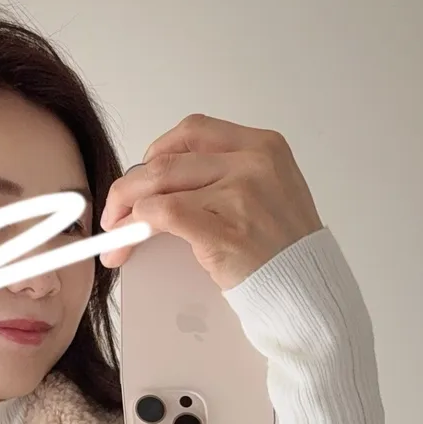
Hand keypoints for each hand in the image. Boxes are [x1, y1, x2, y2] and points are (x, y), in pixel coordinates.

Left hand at [97, 113, 322, 286]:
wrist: (307, 292)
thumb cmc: (284, 251)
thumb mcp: (268, 194)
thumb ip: (226, 177)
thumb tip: (162, 182)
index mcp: (264, 147)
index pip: (194, 131)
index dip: (157, 150)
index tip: (143, 174)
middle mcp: (254, 163)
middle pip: (167, 159)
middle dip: (129, 185)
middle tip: (114, 211)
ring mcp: (240, 194)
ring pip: (158, 184)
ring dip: (125, 208)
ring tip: (116, 232)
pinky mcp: (224, 229)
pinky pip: (162, 215)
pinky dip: (136, 227)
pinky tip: (127, 244)